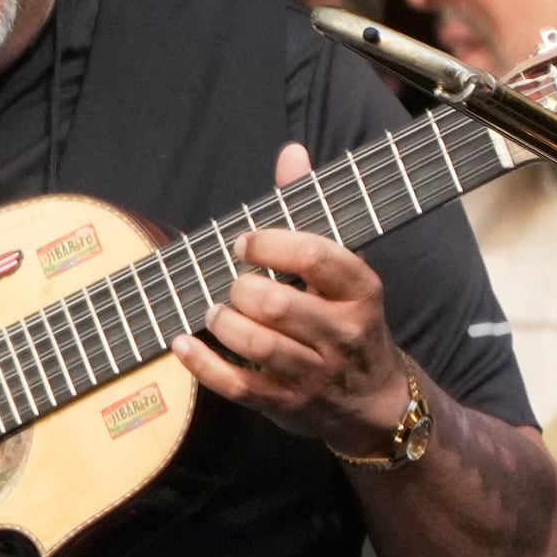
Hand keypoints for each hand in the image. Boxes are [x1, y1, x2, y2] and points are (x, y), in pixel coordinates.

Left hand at [178, 144, 415, 446]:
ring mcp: (315, 373)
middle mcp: (343, 332)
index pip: (316, 257)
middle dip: (242, 288)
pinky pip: (236, 385)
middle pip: (278, 304)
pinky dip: (201, 364)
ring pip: (258, 345)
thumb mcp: (342, 270)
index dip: (270, 243)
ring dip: (224, 323)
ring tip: (215, 312)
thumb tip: (291, 152)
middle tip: (233, 284)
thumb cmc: (347, 320)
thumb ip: (311, 211)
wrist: (373, 402)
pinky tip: (182, 344)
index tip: (243, 242)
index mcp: (361, 291)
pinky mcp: (286, 404)